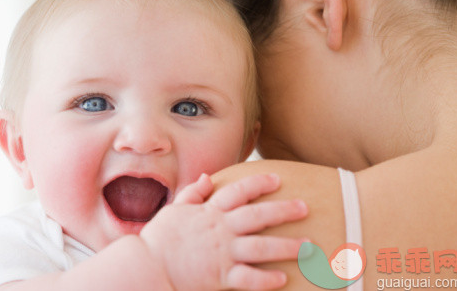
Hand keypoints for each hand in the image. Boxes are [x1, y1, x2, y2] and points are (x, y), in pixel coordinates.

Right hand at [140, 173, 307, 290]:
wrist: (148, 266)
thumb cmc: (160, 238)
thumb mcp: (175, 209)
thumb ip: (193, 192)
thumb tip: (209, 177)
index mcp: (210, 212)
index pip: (239, 192)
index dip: (259, 183)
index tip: (277, 179)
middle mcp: (221, 230)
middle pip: (258, 216)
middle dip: (283, 211)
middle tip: (304, 208)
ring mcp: (223, 253)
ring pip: (261, 248)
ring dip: (287, 247)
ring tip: (308, 246)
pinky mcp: (222, 276)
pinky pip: (249, 278)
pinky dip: (266, 280)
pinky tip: (283, 278)